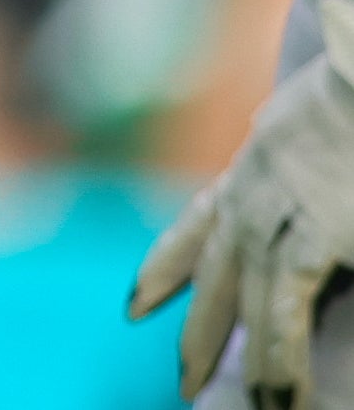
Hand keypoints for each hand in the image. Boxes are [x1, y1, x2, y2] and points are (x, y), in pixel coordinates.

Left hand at [136, 0, 353, 401]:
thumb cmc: (351, 88)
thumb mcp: (318, 107)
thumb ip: (308, 140)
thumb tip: (318, 156)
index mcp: (256, 166)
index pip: (199, 225)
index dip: (167, 266)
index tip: (134, 304)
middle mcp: (253, 194)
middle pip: (213, 275)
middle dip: (193, 328)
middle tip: (178, 381)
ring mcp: (275, 217)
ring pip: (245, 305)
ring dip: (239, 359)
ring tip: (236, 407)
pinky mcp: (308, 239)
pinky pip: (282, 312)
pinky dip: (277, 356)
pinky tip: (276, 395)